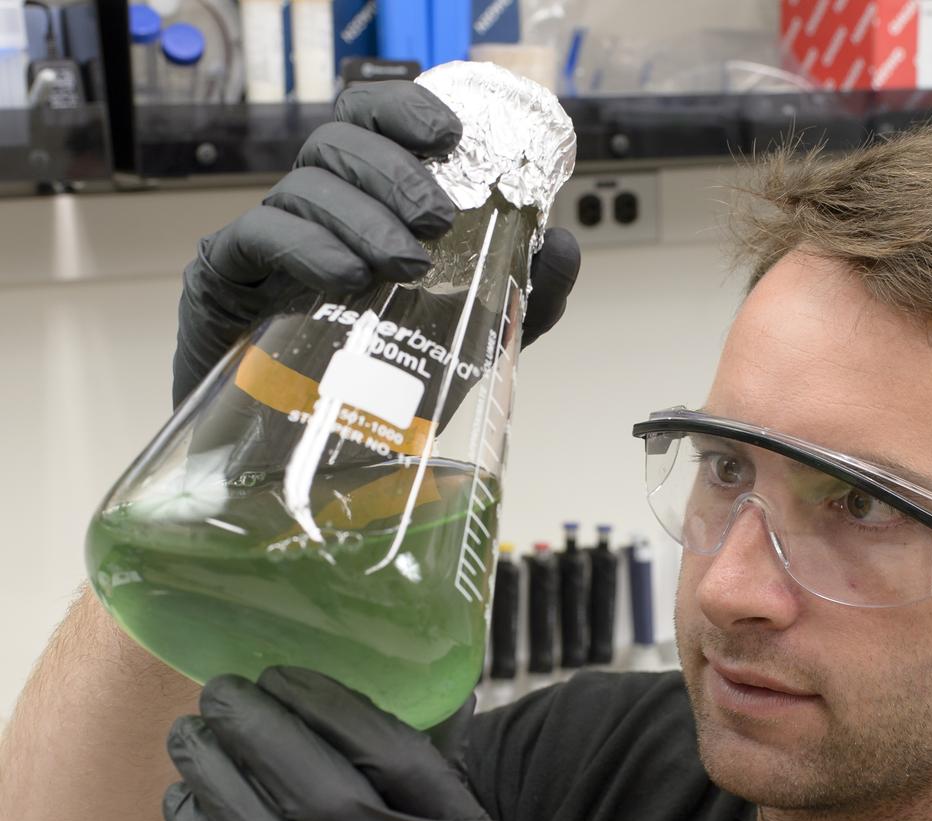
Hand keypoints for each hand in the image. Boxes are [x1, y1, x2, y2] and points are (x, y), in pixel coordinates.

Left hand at [163, 667, 567, 820]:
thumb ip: (445, 798)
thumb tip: (403, 706)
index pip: (395, 758)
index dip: (332, 708)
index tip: (290, 678)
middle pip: (322, 793)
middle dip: (261, 732)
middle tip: (222, 692)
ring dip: (216, 781)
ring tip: (188, 738)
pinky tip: (184, 807)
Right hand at [172, 80, 580, 406]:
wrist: (311, 458)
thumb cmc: (386, 387)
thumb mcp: (472, 342)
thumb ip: (521, 298)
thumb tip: (562, 244)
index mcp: (364, 206)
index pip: (372, 122)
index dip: (404, 109)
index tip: (449, 135)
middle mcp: (312, 210)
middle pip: (340, 143)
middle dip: (395, 172)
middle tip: (438, 219)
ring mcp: (266, 241)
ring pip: (303, 186)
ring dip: (361, 216)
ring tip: (403, 265)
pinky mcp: (227, 279)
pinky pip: (258, 239)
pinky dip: (306, 249)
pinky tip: (346, 280)